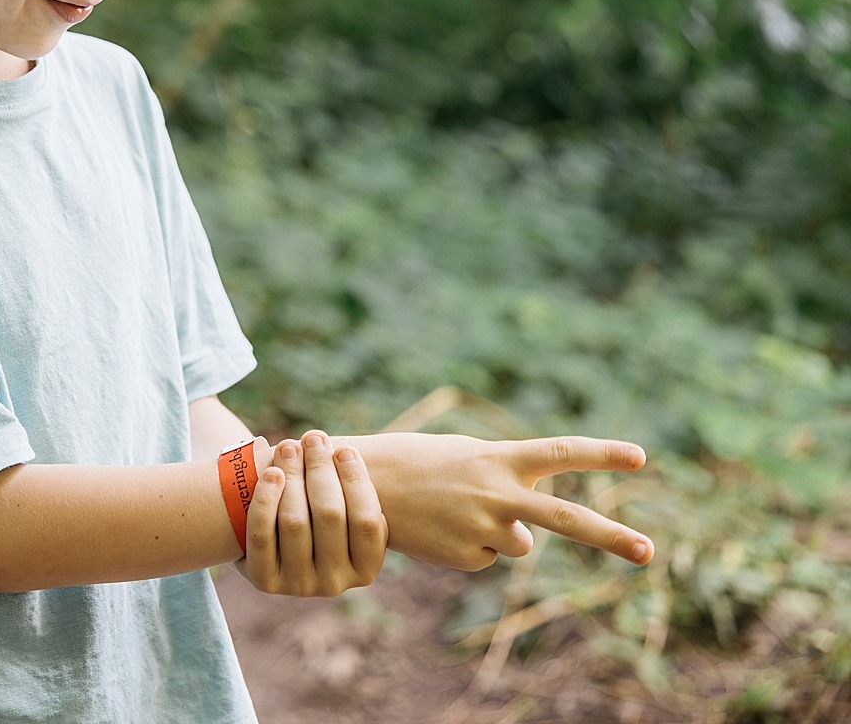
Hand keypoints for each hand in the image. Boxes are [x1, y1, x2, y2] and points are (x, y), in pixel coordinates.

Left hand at [240, 431, 386, 596]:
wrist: (268, 536)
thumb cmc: (314, 510)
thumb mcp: (341, 504)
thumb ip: (347, 485)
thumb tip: (342, 450)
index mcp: (365, 568)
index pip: (367, 521)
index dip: (356, 481)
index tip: (344, 449)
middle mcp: (335, 583)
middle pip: (330, 515)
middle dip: (321, 469)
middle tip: (313, 438)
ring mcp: (299, 585)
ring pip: (295, 522)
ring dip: (292, 476)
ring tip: (290, 447)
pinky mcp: (265, 580)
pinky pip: (263, 535)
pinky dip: (266, 499)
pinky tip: (271, 474)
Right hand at [347, 432, 651, 570]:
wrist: (361, 486)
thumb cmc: (419, 464)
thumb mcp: (469, 457)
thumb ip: (509, 478)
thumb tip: (533, 528)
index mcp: (499, 459)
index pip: (560, 452)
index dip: (602, 454)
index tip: (641, 457)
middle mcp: (498, 493)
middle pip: (565, 519)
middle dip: (610, 537)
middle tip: (649, 553)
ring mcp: (484, 528)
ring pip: (519, 544)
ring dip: (498, 534)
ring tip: (453, 513)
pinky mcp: (468, 556)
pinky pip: (486, 557)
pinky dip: (468, 547)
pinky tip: (439, 531)